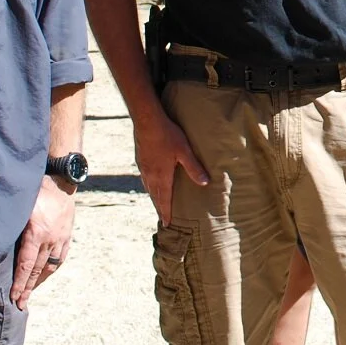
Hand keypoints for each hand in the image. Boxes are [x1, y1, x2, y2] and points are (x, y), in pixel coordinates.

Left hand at [11, 176, 75, 308]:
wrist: (60, 179)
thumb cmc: (35, 189)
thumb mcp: (19, 206)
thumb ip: (9, 225)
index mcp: (36, 233)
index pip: (26, 265)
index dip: (20, 284)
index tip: (15, 298)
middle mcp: (50, 239)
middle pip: (37, 270)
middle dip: (28, 288)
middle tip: (21, 304)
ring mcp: (61, 238)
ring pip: (50, 266)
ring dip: (40, 280)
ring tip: (31, 291)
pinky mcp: (67, 234)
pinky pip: (61, 256)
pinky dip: (52, 267)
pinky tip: (46, 273)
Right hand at [131, 111, 207, 226]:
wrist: (146, 121)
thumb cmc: (167, 135)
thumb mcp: (184, 151)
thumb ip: (194, 168)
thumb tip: (205, 183)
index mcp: (161, 176)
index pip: (164, 199)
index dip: (166, 212)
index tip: (167, 224)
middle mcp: (150, 175)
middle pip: (155, 197)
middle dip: (160, 208)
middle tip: (163, 219)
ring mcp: (143, 168)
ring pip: (149, 188)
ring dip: (154, 198)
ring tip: (158, 204)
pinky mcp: (140, 160)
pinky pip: (144, 179)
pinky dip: (149, 187)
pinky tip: (151, 184)